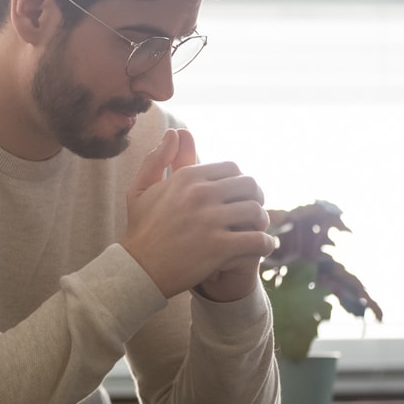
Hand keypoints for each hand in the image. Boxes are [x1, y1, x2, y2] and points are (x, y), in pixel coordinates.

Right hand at [120, 128, 274, 298]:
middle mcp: (200, 194)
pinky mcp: (219, 248)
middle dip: (256, 197)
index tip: (239, 195)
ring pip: (257, 211)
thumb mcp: (141, 189)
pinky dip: (266, 243)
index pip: (232, 168)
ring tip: (259, 229)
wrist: (137, 269)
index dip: (240, 181)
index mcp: (186, 178)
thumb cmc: (141, 229)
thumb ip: (157, 158)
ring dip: (263, 221)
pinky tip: (264, 246)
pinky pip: (258, 240)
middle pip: (250, 185)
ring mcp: (210, 221)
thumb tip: (174, 133)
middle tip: (254, 211)